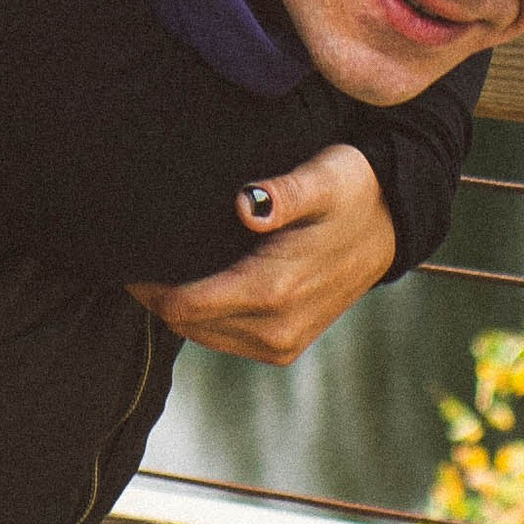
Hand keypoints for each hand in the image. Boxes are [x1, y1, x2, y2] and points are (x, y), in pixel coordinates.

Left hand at [130, 143, 395, 364]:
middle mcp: (276, 330)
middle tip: (136, 248)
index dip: (147, 283)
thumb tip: (247, 205)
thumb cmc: (353, 190)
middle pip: (185, 323)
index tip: (128, 249)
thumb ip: (284, 193)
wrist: (394, 224)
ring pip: (200, 334)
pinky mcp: (285, 346)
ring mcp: (281, 343)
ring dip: (177, 305)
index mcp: (275, 291)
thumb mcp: (324, 177)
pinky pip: (223, 338)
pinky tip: (196, 278)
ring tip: (160, 261)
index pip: (185, 305)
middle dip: (155, 293)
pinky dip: (202, 315)